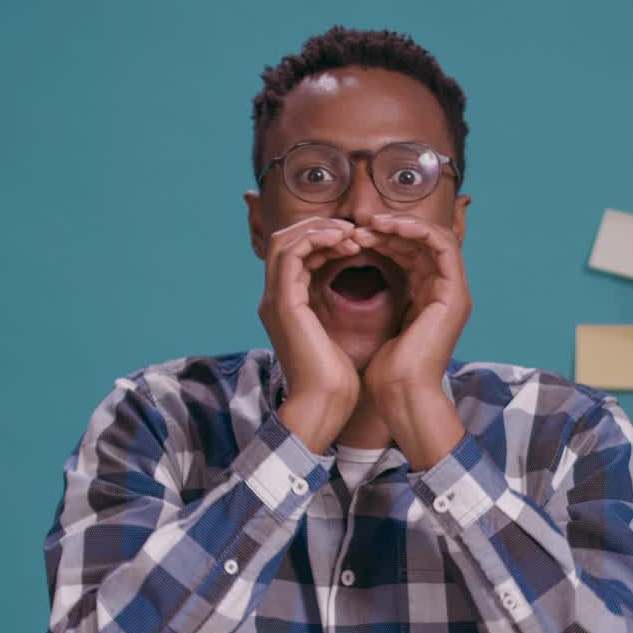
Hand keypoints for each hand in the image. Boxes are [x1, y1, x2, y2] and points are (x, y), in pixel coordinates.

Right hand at [258, 217, 362, 450]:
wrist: (325, 404)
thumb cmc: (336, 380)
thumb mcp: (338, 334)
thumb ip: (336, 308)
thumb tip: (358, 290)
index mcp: (287, 306)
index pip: (296, 255)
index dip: (324, 240)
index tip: (357, 242)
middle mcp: (275, 299)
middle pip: (286, 241)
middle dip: (320, 228)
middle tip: (355, 231)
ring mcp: (275, 299)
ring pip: (287, 240)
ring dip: (321, 230)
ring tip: (353, 234)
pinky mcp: (284, 302)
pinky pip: (294, 253)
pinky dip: (318, 239)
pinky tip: (346, 242)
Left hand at [350, 214, 471, 407]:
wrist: (401, 394)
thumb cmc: (386, 371)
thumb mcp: (380, 323)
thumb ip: (383, 296)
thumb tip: (359, 275)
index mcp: (429, 299)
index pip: (412, 254)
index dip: (385, 239)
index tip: (353, 237)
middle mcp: (445, 292)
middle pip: (422, 243)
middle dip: (389, 229)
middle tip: (358, 225)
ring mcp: (454, 292)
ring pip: (433, 237)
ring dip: (400, 225)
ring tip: (369, 224)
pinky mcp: (455, 292)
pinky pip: (442, 244)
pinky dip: (416, 230)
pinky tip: (387, 229)